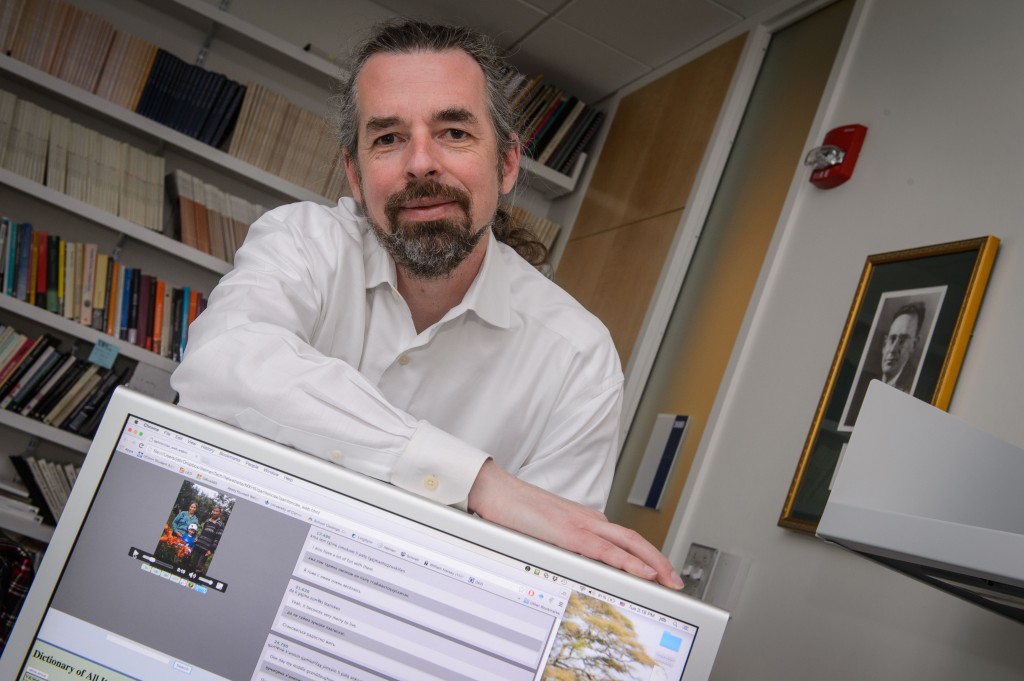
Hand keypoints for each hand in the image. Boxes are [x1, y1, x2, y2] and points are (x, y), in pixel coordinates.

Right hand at [468, 460, 683, 589]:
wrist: (493, 491)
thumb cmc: (512, 512)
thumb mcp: (542, 535)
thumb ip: (559, 549)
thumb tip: (568, 569)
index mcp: (583, 522)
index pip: (622, 541)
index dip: (643, 556)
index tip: (656, 573)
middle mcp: (588, 521)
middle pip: (633, 540)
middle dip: (659, 561)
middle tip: (675, 580)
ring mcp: (581, 525)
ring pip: (628, 544)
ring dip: (653, 562)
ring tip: (668, 580)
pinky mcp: (570, 533)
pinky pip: (606, 551)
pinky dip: (628, 562)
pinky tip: (643, 573)